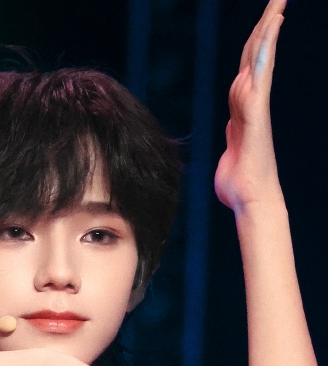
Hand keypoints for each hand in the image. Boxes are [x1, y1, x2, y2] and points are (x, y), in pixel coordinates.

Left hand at [214, 0, 284, 214]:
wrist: (250, 202)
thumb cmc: (239, 186)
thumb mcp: (231, 152)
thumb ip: (233, 136)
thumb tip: (234, 136)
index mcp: (244, 109)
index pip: (250, 67)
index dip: (257, 42)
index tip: (269, 18)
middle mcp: (252, 104)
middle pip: (257, 55)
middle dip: (267, 25)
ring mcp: (256, 108)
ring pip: (259, 61)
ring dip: (267, 32)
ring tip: (278, 6)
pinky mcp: (257, 115)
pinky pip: (260, 77)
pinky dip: (265, 53)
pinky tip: (271, 32)